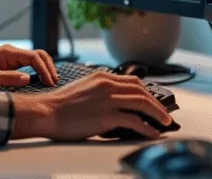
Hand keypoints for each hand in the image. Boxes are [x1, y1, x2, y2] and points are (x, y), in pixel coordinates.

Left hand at [0, 44, 58, 89]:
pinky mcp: (6, 66)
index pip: (35, 57)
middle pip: (38, 56)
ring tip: (50, 85)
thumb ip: (8, 78)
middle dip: (49, 68)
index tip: (50, 84)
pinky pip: (26, 67)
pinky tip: (38, 85)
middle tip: (55, 84)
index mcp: (7, 53)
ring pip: (33, 61)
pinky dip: (36, 73)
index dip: (45, 70)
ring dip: (43, 70)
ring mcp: (9, 59)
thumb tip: (29, 78)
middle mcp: (10, 53)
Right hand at [11, 70, 172, 140]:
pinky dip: (148, 129)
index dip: (148, 92)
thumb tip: (116, 102)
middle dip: (157, 103)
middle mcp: (108, 85)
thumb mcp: (83, 88)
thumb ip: (101, 90)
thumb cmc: (61, 105)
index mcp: (102, 77)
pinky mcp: (107, 116)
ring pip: (143, 103)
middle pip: (142, 91)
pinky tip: (153, 134)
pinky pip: (135, 122)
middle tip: (164, 114)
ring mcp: (108, 100)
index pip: (133, 81)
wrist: (47, 112)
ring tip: (165, 123)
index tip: (154, 101)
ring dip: (158, 114)